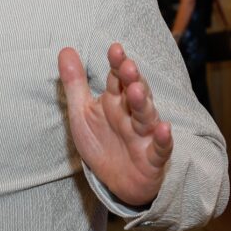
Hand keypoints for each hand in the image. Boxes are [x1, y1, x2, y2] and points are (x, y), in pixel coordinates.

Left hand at [58, 43, 172, 206]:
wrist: (118, 182)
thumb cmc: (102, 142)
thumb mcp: (82, 112)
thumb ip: (74, 82)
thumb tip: (65, 49)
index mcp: (115, 101)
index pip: (116, 79)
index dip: (117, 64)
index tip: (115, 48)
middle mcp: (132, 115)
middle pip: (134, 94)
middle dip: (131, 80)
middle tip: (127, 66)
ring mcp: (144, 136)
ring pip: (146, 117)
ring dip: (142, 104)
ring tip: (136, 90)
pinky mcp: (152, 159)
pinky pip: (160, 149)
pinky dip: (163, 140)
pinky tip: (164, 129)